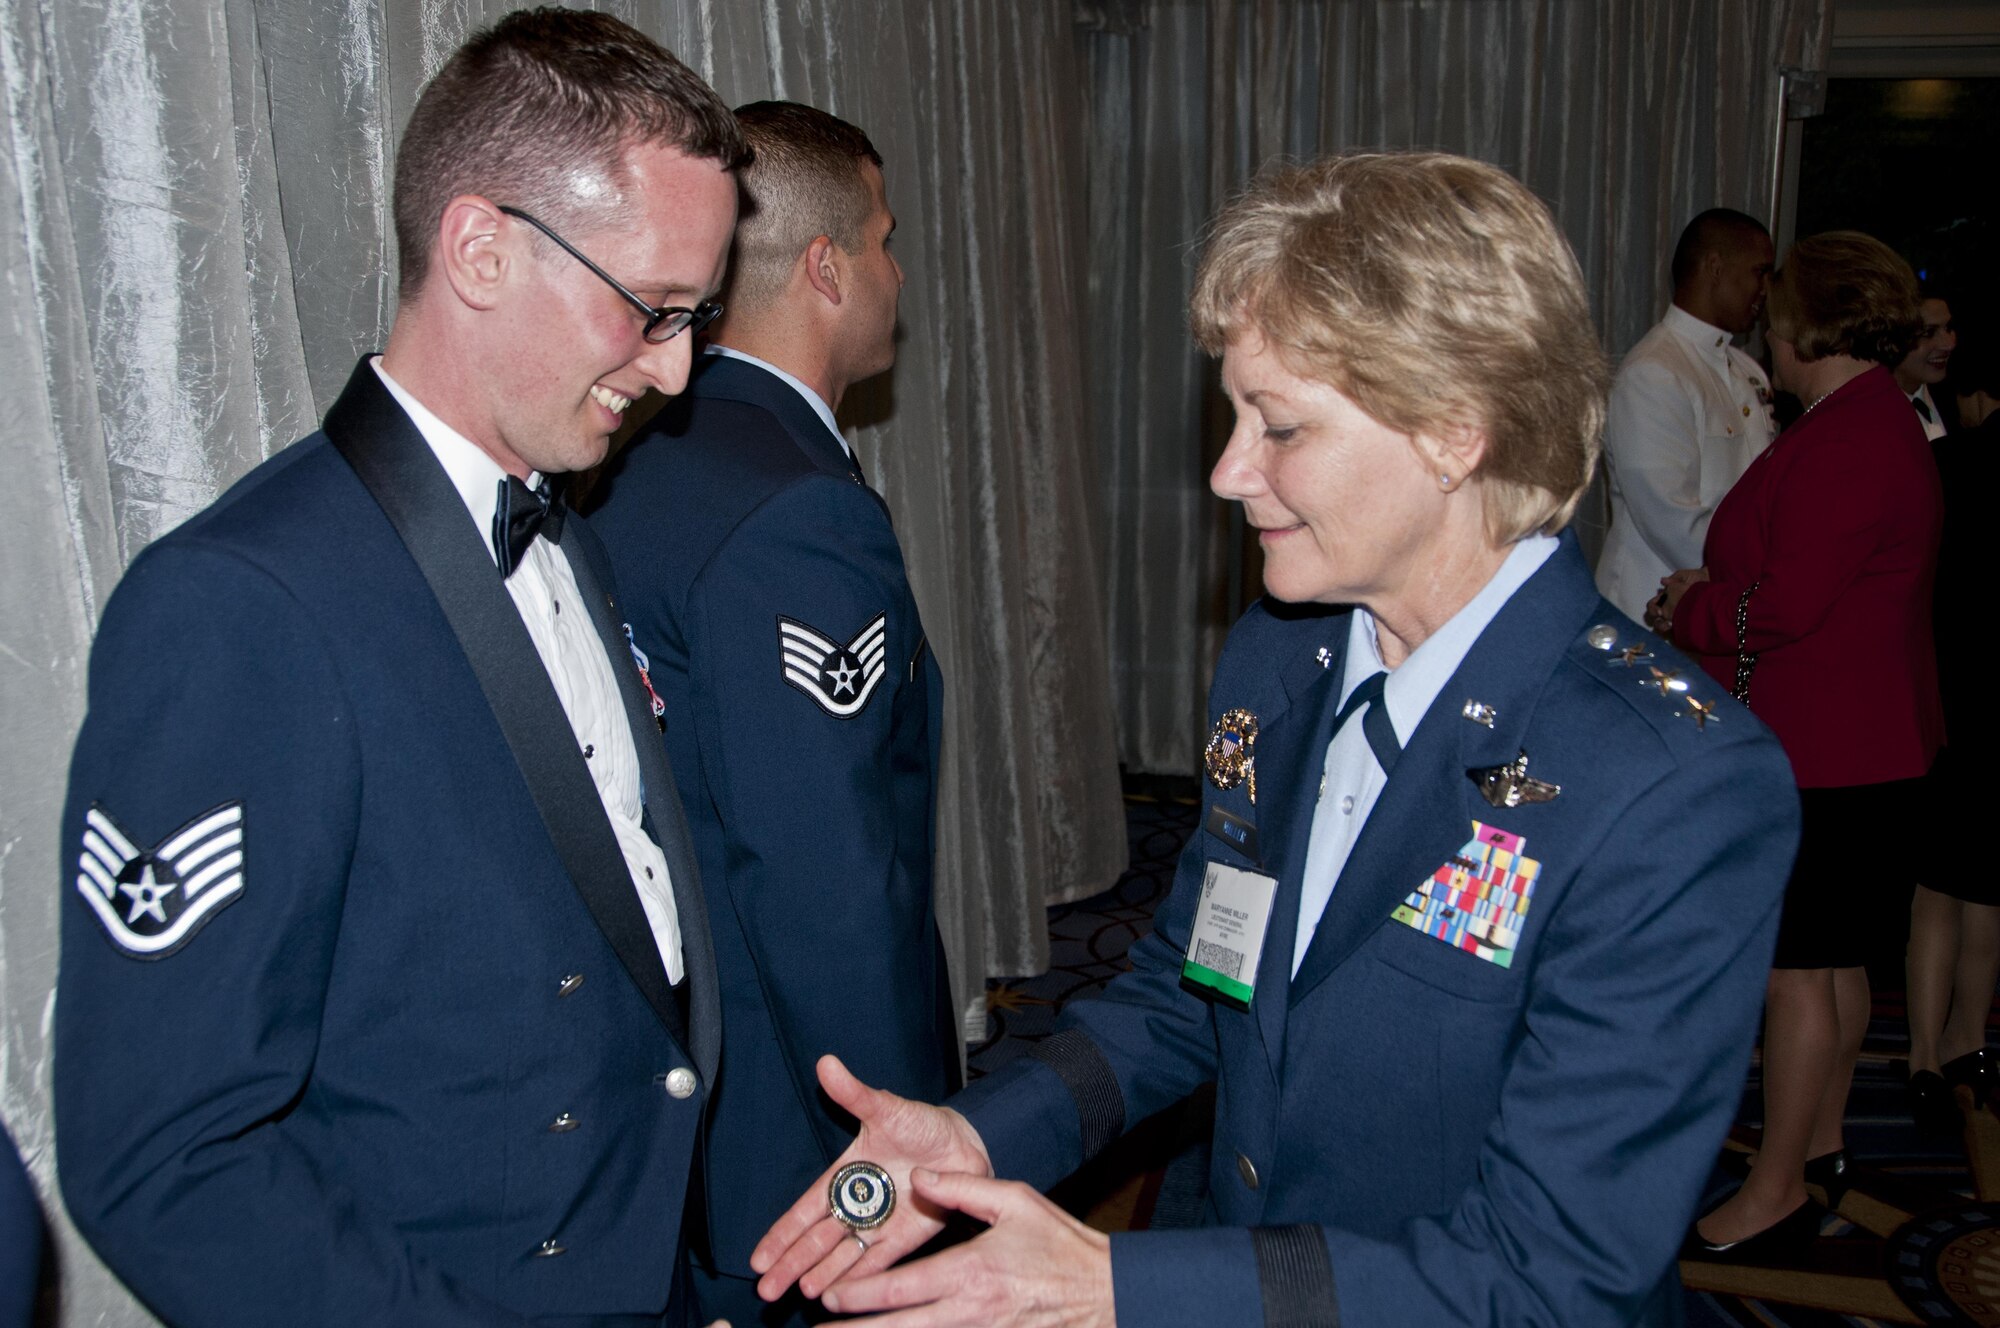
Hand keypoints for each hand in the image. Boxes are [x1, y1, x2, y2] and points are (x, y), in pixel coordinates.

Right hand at [751, 1055, 991, 1302]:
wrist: (964, 1141)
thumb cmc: (921, 1123)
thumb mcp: (886, 1107)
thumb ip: (854, 1094)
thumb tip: (826, 1063)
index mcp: (847, 1175)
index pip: (806, 1210)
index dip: (782, 1234)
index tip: (759, 1257)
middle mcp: (859, 1203)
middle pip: (818, 1240)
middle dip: (791, 1263)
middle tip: (765, 1289)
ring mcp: (882, 1222)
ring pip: (844, 1255)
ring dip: (821, 1274)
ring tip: (799, 1295)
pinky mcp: (908, 1236)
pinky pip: (882, 1260)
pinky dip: (863, 1276)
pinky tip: (843, 1293)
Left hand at [818, 1169, 1113, 1327]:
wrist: (1101, 1289)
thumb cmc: (1058, 1241)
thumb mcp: (1014, 1199)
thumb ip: (961, 1188)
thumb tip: (920, 1174)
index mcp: (971, 1269)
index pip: (903, 1288)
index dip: (862, 1295)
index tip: (831, 1296)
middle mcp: (971, 1308)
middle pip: (900, 1326)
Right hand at [1646, 567, 1708, 635]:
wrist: (1715, 582)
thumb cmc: (1699, 578)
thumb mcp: (1685, 576)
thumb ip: (1674, 579)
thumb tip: (1663, 581)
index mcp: (1666, 597)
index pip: (1653, 606)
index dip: (1653, 609)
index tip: (1660, 611)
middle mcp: (1670, 608)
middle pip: (1656, 619)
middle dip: (1658, 623)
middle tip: (1666, 623)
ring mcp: (1678, 616)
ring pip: (1665, 627)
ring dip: (1665, 629)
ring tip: (1672, 628)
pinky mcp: (1687, 623)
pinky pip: (1678, 632)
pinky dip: (1676, 633)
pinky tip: (1681, 631)